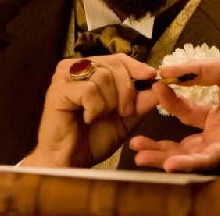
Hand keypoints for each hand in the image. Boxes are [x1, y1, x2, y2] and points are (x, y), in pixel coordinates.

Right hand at [22, 54, 158, 167]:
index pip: (118, 58)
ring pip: (103, 77)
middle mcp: (76, 67)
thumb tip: (161, 86)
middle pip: (113, 64)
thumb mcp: (126, 118)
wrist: (72, 161)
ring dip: (109, 103)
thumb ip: (142, 101)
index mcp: (91, 69)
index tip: (151, 76)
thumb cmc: (95, 138)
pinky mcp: (58, 89)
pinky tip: (87, 118)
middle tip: (124, 112)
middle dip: (126, 90)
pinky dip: (95, 108)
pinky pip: (89, 90)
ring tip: (100, 117)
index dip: (136, 66)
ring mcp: (64, 76)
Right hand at [130, 52, 219, 171]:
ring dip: (164, 158)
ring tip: (140, 156)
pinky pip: (207, 157)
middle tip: (135, 143)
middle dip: (157, 147)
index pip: (184, 114)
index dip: (168, 103)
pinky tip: (169, 165)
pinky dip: (188, 162)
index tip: (154, 86)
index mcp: (216, 113)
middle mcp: (218, 131)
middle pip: (181, 144)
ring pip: (189, 155)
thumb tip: (166, 69)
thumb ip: (195, 71)